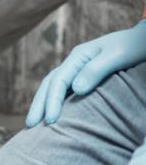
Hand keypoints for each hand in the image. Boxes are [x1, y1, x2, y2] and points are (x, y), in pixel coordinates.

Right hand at [27, 20, 145, 126]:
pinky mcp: (85, 76)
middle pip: (49, 84)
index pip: (58, 81)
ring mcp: (78, 69)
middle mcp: (74, 62)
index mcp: (79, 56)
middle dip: (38, 104)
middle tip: (29, 125)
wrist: (144, 40)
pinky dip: (55, 101)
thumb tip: (76, 89)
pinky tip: (53, 113)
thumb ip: (95, 71)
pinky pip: (64, 90)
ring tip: (34, 122)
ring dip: (42, 103)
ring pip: (53, 87)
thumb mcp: (116, 57)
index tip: (50, 120)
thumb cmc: (133, 47)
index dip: (52, 101)